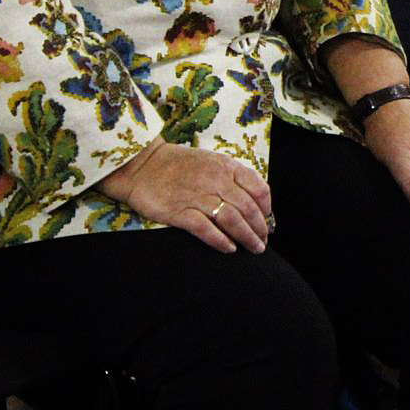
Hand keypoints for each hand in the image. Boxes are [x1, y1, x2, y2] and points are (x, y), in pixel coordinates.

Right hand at [97, 140, 272, 253]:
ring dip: (247, 236)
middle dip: (260, 228)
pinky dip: (220, 241)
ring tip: (254, 248)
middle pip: (248, 208)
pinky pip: (205, 229)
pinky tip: (229, 249)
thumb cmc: (179, 165)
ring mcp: (197, 197)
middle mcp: (216, 181)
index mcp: (226, 167)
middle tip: (263, 241)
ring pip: (231, 219)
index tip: (267, 219)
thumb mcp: (211, 161)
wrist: (142, 164)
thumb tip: (253, 199)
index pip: (258, 188)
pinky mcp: (179, 212)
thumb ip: (232, 177)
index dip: (267, 207)